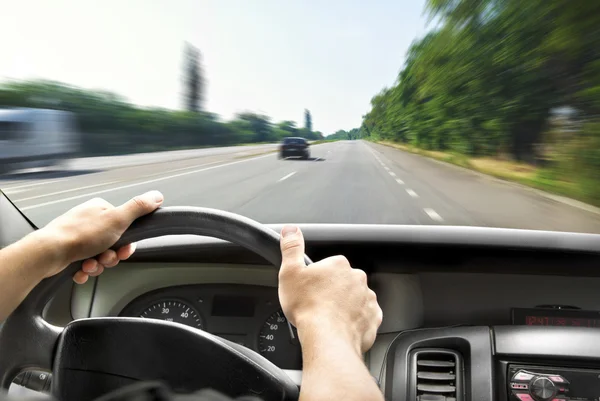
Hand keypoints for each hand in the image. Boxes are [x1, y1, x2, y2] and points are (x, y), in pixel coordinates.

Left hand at [38, 190, 163, 283]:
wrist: (49, 253)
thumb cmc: (79, 235)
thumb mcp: (118, 219)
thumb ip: (138, 207)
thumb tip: (156, 196)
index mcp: (100, 209)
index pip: (125, 226)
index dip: (127, 242)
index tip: (124, 249)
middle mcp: (88, 220)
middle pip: (113, 243)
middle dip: (111, 256)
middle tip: (105, 258)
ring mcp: (78, 236)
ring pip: (99, 255)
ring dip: (98, 264)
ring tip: (90, 264)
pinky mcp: (69, 251)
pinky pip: (85, 263)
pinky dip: (85, 269)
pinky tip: (81, 269)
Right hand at [278, 225, 382, 354]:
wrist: (327, 338)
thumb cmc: (309, 308)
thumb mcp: (290, 273)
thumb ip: (291, 248)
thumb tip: (290, 230)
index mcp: (339, 265)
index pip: (330, 265)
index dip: (318, 278)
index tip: (311, 289)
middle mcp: (357, 278)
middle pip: (343, 282)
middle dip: (333, 291)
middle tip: (318, 305)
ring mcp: (367, 298)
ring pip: (355, 298)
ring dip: (345, 306)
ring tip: (329, 318)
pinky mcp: (373, 318)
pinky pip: (364, 316)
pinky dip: (355, 321)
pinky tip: (342, 326)